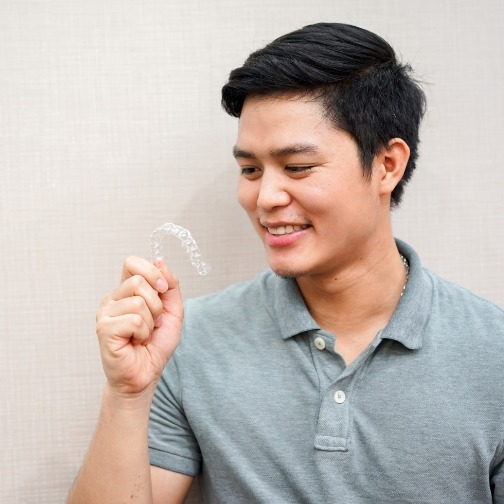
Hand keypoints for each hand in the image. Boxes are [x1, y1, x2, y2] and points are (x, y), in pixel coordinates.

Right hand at [96, 256, 183, 396]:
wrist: (145, 374)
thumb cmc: (155, 345)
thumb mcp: (173, 312)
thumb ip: (170, 287)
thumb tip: (160, 261)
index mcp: (126, 291)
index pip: (132, 263)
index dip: (152, 272)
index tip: (163, 289)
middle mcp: (112, 298)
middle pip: (138, 281)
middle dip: (156, 304)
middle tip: (153, 322)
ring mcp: (105, 313)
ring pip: (138, 302)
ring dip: (150, 322)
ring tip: (143, 334)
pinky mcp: (104, 328)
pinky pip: (135, 320)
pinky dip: (143, 333)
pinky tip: (135, 342)